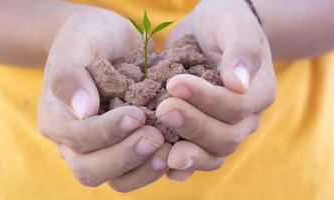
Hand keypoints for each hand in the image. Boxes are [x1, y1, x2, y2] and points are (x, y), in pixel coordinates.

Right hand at [38, 7, 170, 191]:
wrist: (110, 38)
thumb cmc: (89, 37)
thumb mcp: (75, 43)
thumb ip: (70, 75)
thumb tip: (83, 111)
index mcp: (58, 119)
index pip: (77, 138)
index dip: (106, 131)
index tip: (136, 115)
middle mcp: (76, 142)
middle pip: (91, 170)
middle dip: (125, 157)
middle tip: (155, 138)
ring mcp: (103, 148)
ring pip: (116, 179)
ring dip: (143, 169)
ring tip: (169, 151)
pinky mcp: (126, 146)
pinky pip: (138, 170)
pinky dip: (156, 166)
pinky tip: (177, 151)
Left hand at [157, 0, 275, 180]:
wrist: (208, 33)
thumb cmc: (222, 23)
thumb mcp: (234, 24)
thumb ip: (242, 50)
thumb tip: (239, 83)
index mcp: (258, 92)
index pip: (236, 105)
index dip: (206, 99)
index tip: (174, 84)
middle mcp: (245, 118)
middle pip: (225, 136)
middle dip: (192, 125)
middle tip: (163, 109)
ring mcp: (225, 130)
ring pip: (213, 154)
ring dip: (187, 153)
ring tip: (159, 145)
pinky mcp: (204, 135)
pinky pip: (198, 158)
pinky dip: (182, 166)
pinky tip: (162, 164)